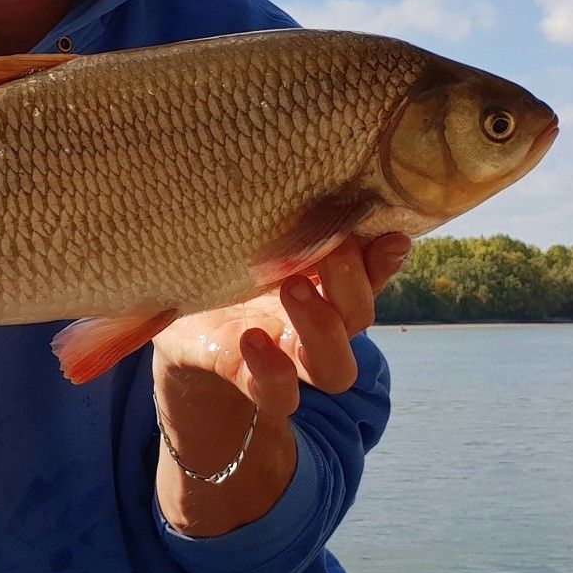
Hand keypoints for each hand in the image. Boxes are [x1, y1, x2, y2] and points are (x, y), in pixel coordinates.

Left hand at [151, 233, 411, 418]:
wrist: (183, 327)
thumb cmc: (225, 272)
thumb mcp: (251, 244)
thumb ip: (288, 227)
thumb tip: (311, 179)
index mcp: (324, 288)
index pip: (369, 276)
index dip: (384, 261)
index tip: (389, 236)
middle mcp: (316, 327)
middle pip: (358, 317)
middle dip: (353, 282)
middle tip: (334, 247)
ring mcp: (288, 359)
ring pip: (335, 368)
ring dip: (323, 328)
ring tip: (292, 287)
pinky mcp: (249, 379)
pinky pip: (277, 393)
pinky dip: (272, 371)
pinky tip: (252, 338)